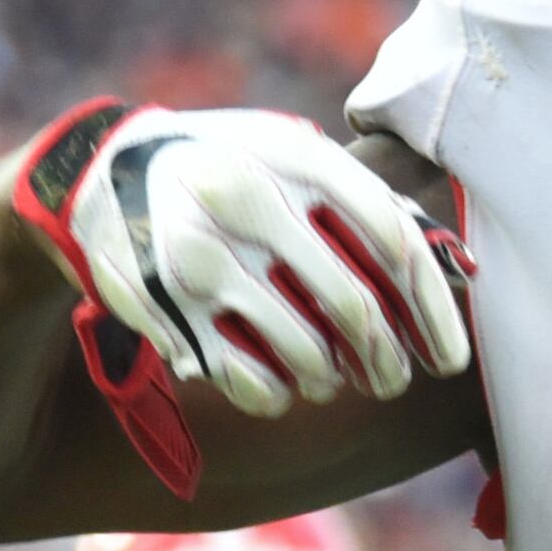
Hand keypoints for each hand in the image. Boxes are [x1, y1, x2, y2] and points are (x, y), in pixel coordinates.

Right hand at [12, 101, 470, 479]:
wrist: (94, 175)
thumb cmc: (229, 168)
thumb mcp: (292, 155)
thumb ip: (366, 199)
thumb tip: (456, 267)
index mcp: (297, 157)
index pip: (394, 241)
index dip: (433, 311)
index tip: (450, 359)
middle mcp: (248, 200)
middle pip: (354, 309)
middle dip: (387, 363)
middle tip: (394, 381)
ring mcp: (201, 256)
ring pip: (305, 354)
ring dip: (332, 381)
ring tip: (335, 379)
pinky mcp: (163, 306)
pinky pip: (246, 379)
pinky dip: (277, 396)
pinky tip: (283, 388)